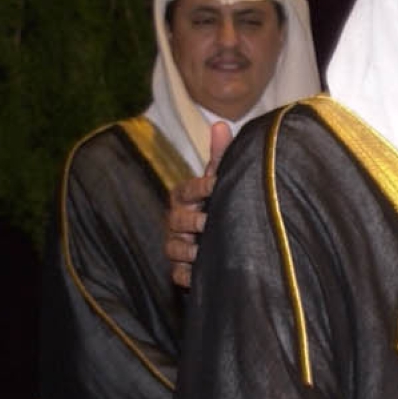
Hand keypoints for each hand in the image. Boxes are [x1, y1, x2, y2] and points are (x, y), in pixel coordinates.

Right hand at [166, 122, 230, 287]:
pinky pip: (178, 275)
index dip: (200, 188)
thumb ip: (220, 155)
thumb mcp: (221, 179)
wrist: (223, 236)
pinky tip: (199, 274)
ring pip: (174, 249)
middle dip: (192, 221)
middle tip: (209, 222)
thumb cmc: (220, 201)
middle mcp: (176, 221)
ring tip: (204, 250)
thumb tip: (220, 123)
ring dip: (188, 250)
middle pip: (177, 220)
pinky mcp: (180, 270)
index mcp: (183, 197)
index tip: (216, 185)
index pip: (185, 190)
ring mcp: (176, 246)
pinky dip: (187, 276)